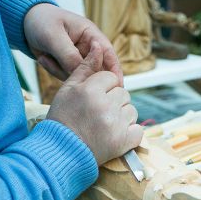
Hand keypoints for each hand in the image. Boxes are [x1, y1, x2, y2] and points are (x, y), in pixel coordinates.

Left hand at [24, 3, 122, 83]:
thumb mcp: (54, 37)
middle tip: (61, 67)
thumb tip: (83, 75)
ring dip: (61, 70)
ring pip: (80, 76)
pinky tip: (44, 58)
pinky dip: (54, 71)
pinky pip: (67, 77)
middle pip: (95, 70)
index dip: (115, 71)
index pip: (108, 54)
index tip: (117, 87)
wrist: (24, 23)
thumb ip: (69, 56)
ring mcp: (78, 59)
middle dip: (81, 73)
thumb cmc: (42, 22)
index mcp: (91, 35)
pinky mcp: (68, 66)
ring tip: (46, 57)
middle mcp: (88, 48)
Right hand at [46, 42, 142, 164]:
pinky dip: (130, 133)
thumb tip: (99, 46)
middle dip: (113, 101)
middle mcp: (106, 106)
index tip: (93, 99)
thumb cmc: (62, 119)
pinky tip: (115, 135)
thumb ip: (85, 68)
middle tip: (98, 114)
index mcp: (91, 91)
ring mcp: (117, 125)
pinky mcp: (124, 142)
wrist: (61, 153)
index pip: (111, 78)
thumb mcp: (68, 90)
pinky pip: (138, 130)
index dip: (103, 87)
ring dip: (122, 116)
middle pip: (123, 93)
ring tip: (104, 125)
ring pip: (132, 110)